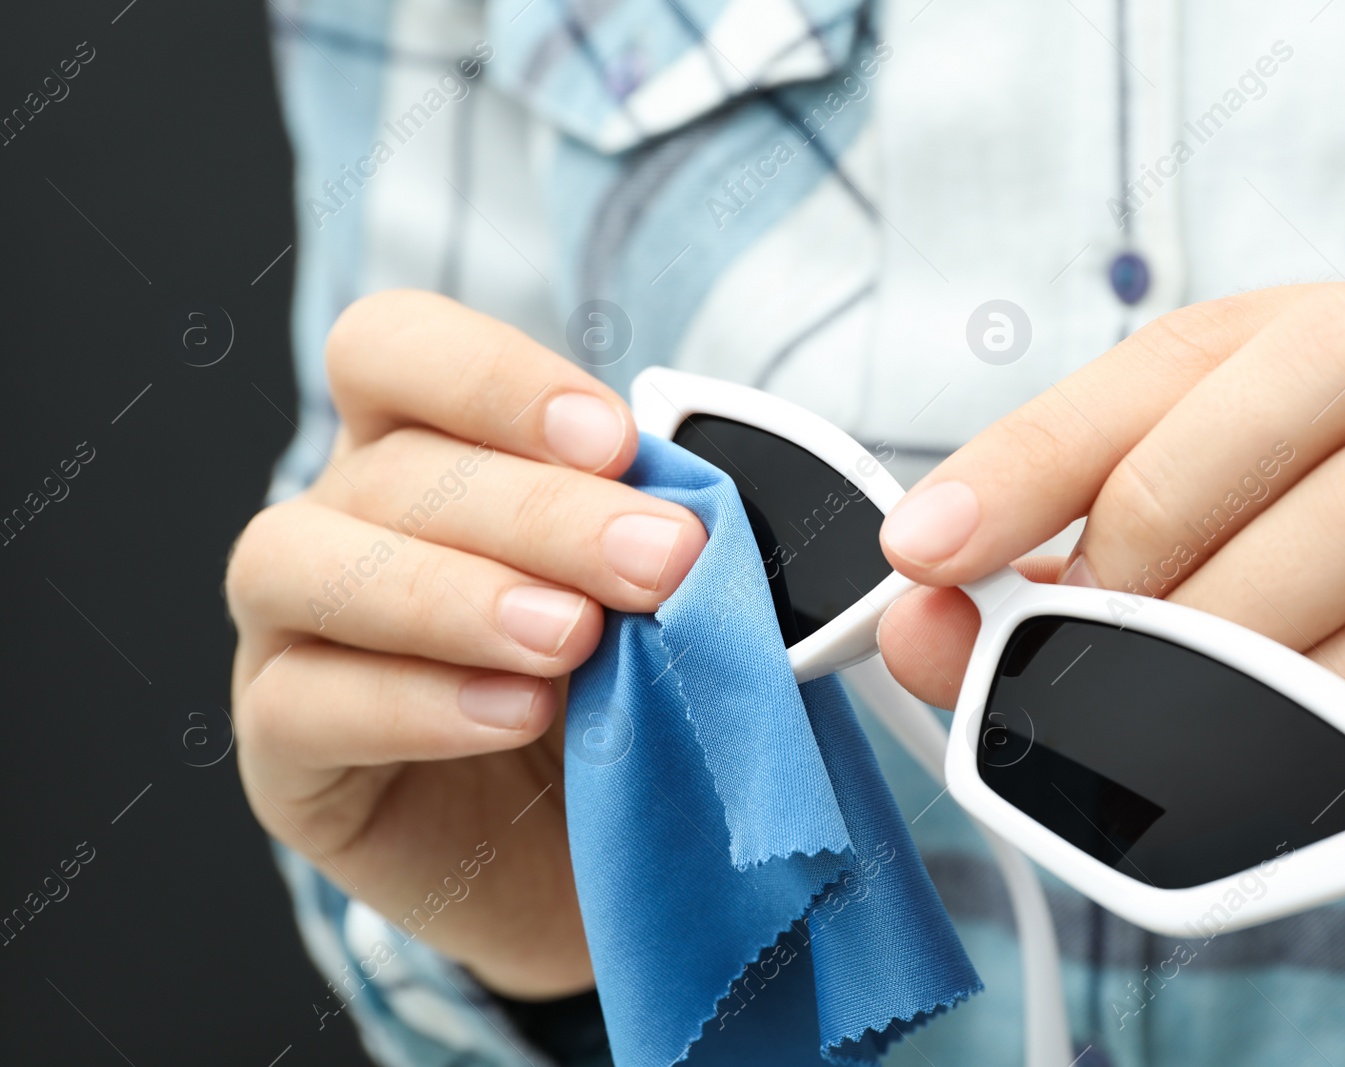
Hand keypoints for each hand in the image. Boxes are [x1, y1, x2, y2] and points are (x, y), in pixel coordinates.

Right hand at [225, 292, 706, 997]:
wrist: (620, 856)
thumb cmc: (637, 701)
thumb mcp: (665, 601)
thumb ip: (660, 533)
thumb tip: (700, 501)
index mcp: (423, 449)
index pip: (396, 349)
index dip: (493, 378)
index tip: (616, 441)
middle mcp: (341, 523)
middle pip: (388, 468)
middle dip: (537, 510)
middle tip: (659, 560)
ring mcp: (292, 636)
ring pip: (301, 564)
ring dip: (451, 592)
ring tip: (572, 638)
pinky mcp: (285, 758)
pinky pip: (300, 707)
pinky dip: (416, 703)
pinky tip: (517, 713)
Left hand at [877, 261, 1344, 1009]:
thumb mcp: (1235, 592)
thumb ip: (1073, 598)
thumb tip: (920, 622)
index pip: (1199, 347)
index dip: (1043, 444)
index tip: (926, 541)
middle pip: (1317, 365)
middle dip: (1152, 496)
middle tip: (1086, 615)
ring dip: (1218, 615)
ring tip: (1161, 689)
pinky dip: (1298, 709)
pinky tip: (1256, 747)